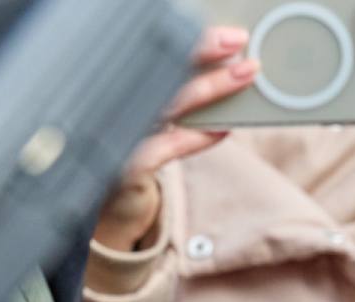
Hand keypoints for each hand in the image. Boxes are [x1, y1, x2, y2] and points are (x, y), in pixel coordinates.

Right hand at [92, 27, 258, 252]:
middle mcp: (112, 105)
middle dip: (201, 52)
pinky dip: (196, 136)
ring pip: (167, 102)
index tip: (226, 37)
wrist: (111, 211)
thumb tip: (227, 72)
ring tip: (243, 76)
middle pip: (158, 69)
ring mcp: (117, 134)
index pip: (153, 55)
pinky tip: (223, 129)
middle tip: (237, 43)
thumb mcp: (155, 121)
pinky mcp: (124, 166)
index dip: (191, 43)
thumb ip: (179, 95)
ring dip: (209, 87)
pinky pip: (164, 146)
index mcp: (118, 88)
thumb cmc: (138, 157)